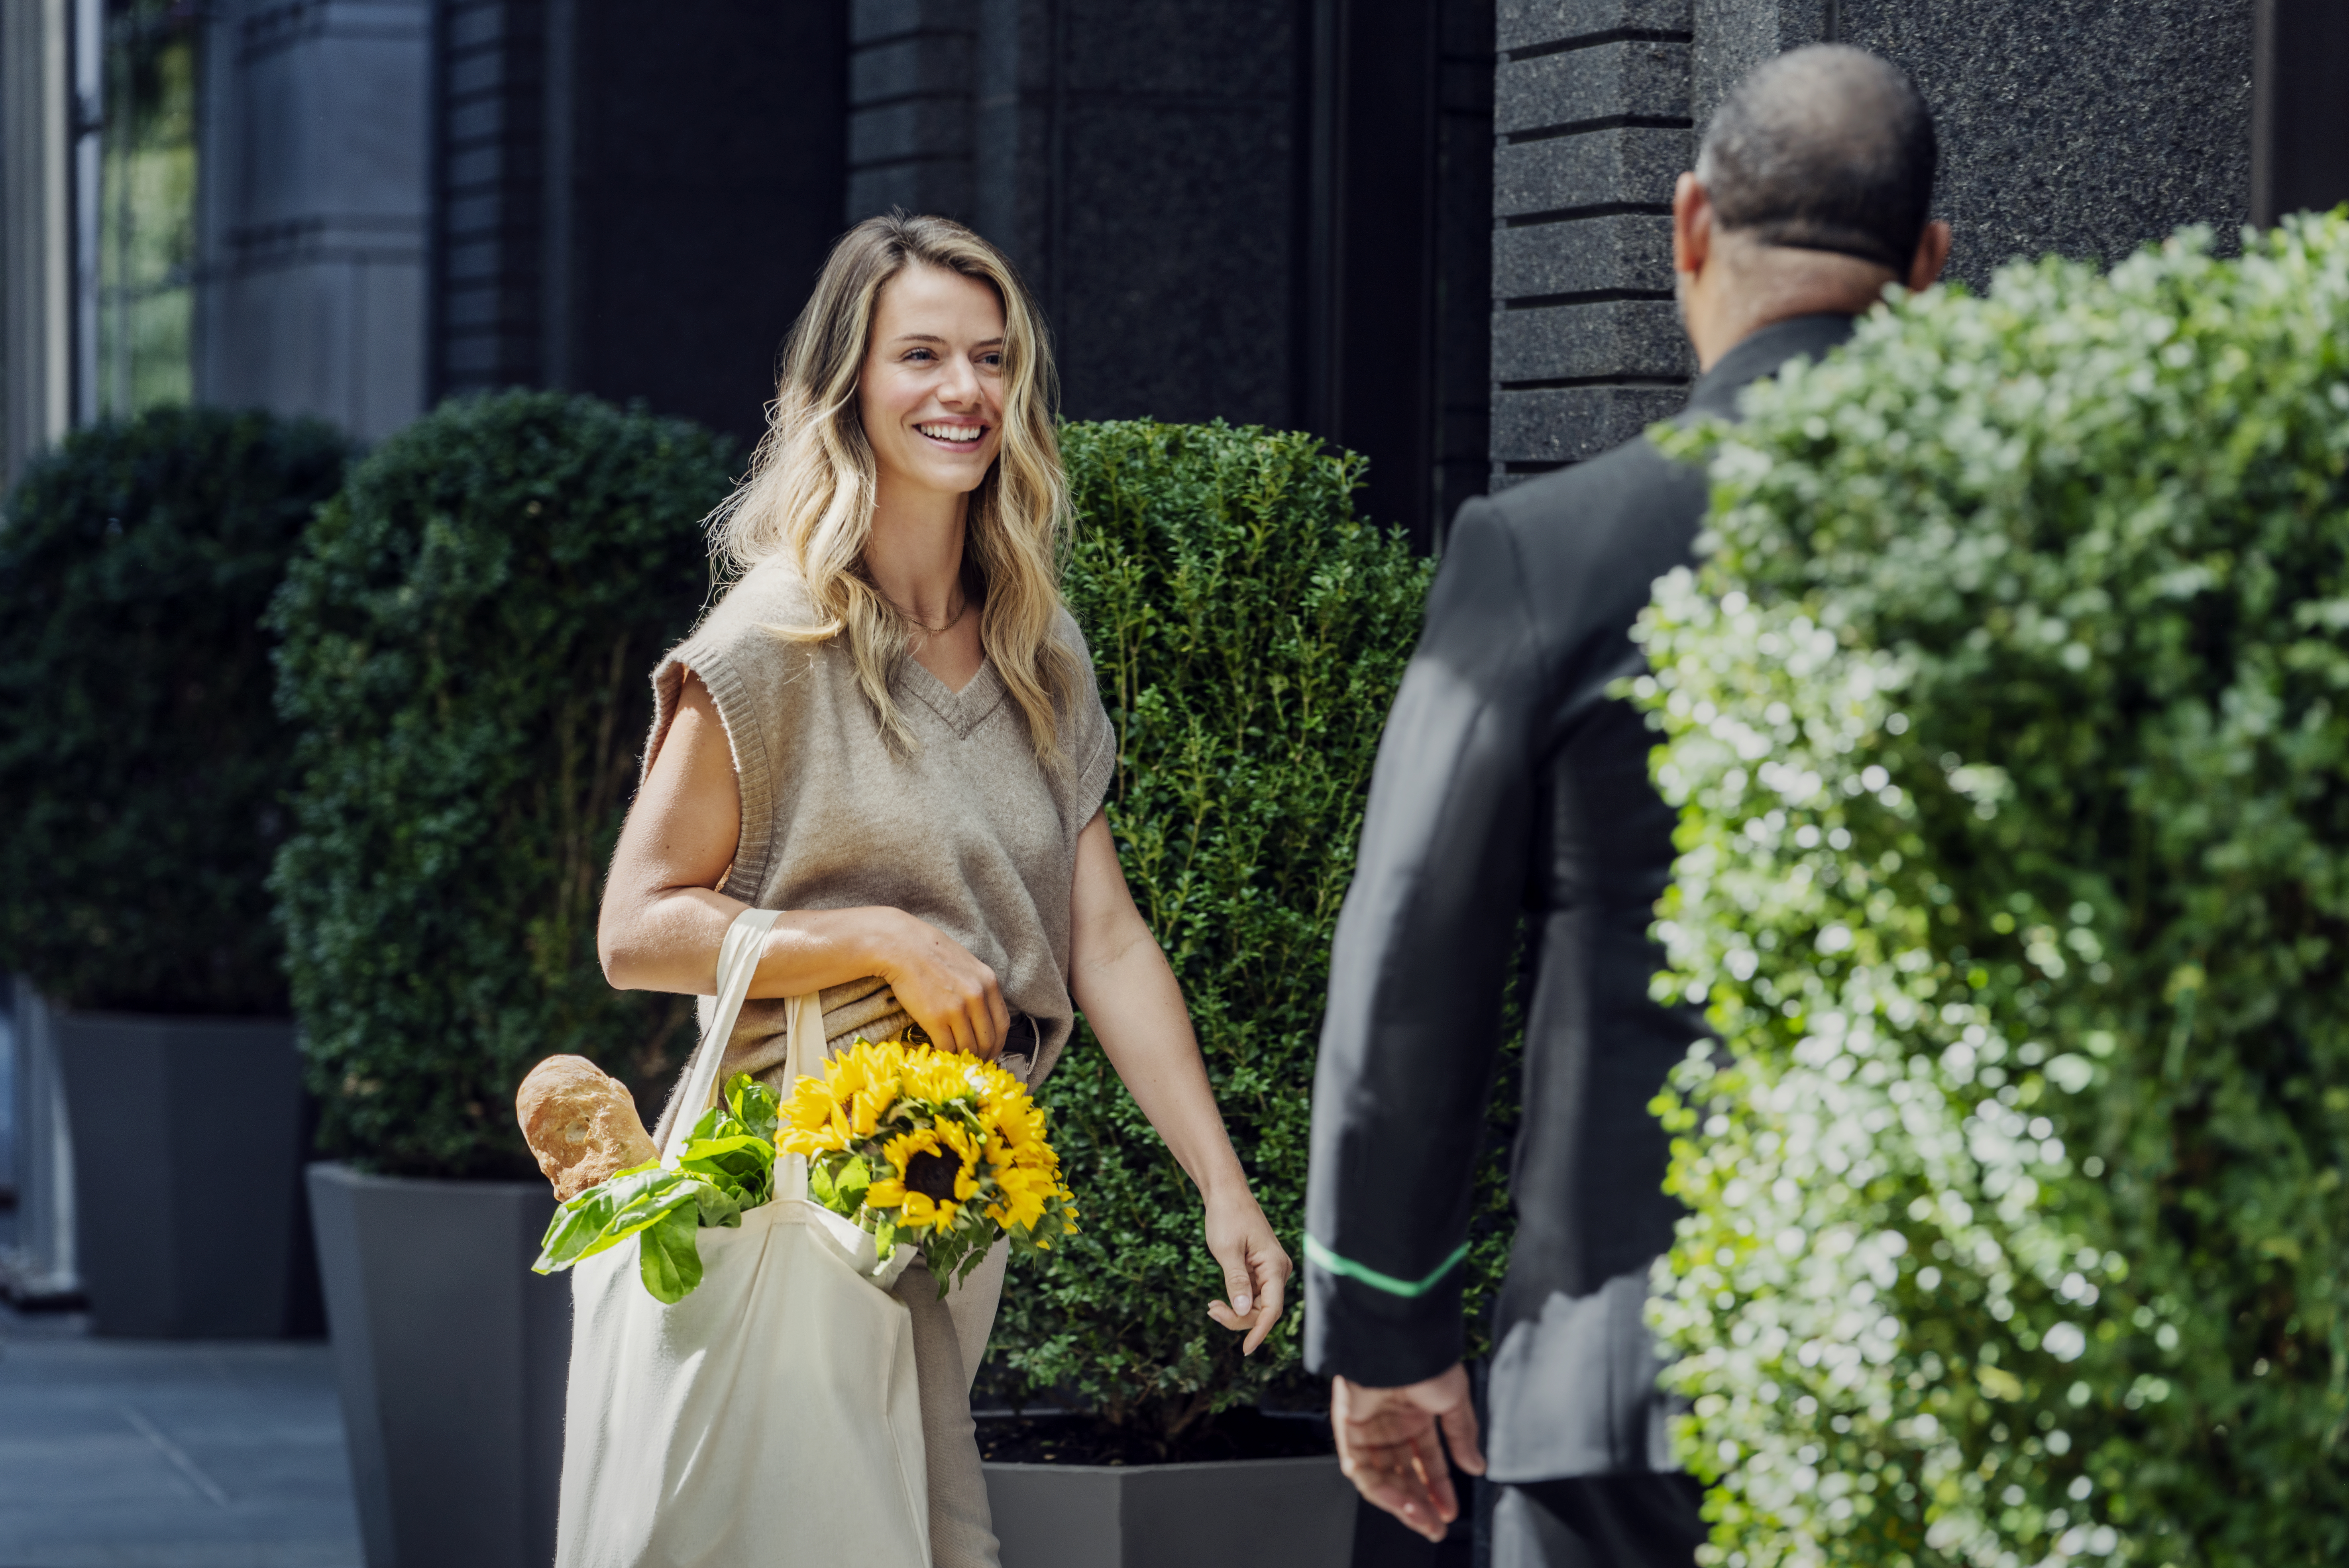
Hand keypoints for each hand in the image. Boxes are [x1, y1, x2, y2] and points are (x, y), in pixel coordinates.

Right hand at [869, 911, 1009, 1058]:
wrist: (902, 946)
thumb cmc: (931, 951)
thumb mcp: (967, 964)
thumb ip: (979, 986)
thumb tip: (982, 1012)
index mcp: (988, 982)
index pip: (1002, 1023)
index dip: (998, 1043)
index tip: (991, 1052)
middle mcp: (977, 996)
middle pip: (988, 1039)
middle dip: (983, 1055)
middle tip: (975, 1063)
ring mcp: (957, 1008)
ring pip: (968, 1046)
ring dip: (964, 1058)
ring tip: (958, 1062)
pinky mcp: (935, 1019)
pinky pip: (947, 1047)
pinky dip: (946, 1056)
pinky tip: (941, 1056)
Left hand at [1202, 1187, 1291, 1353]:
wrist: (1226, 1194)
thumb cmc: (1227, 1217)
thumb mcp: (1227, 1251)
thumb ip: (1236, 1282)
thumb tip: (1242, 1312)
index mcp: (1275, 1266)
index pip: (1272, 1309)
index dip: (1260, 1331)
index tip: (1245, 1350)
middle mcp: (1278, 1270)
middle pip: (1264, 1310)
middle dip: (1239, 1319)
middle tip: (1211, 1311)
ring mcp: (1270, 1270)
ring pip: (1257, 1305)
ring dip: (1236, 1311)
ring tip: (1211, 1307)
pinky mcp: (1260, 1269)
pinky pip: (1252, 1295)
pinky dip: (1236, 1301)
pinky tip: (1218, 1301)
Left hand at [1332, 1364, 1485, 1542]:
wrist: (1397, 1338)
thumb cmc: (1426, 1358)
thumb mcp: (1454, 1399)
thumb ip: (1462, 1435)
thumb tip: (1476, 1467)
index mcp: (1416, 1415)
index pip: (1427, 1460)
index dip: (1439, 1487)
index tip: (1450, 1510)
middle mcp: (1392, 1423)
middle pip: (1404, 1474)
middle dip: (1421, 1503)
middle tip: (1436, 1525)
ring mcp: (1369, 1426)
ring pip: (1383, 1476)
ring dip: (1402, 1501)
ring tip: (1423, 1520)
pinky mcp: (1348, 1426)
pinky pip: (1360, 1467)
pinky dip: (1379, 1488)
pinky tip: (1399, 1501)